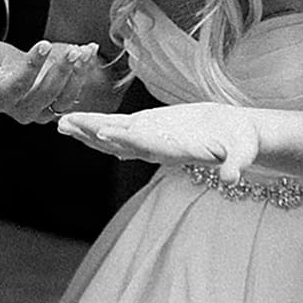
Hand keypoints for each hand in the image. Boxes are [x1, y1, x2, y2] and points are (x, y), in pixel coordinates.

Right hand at [0, 39, 99, 124]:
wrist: (8, 69)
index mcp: (2, 99)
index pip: (19, 85)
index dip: (32, 65)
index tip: (43, 45)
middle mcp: (22, 110)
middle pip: (46, 93)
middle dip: (61, 69)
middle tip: (72, 51)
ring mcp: (42, 112)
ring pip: (64, 97)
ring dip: (77, 73)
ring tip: (83, 51)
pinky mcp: (58, 107)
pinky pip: (75, 92)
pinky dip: (84, 72)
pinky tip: (89, 52)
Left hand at [57, 102, 261, 183]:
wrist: (236, 138)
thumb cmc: (242, 143)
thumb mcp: (242, 153)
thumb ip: (236, 165)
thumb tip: (233, 178)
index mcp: (174, 149)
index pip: (145, 144)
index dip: (124, 139)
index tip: (102, 134)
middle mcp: (156, 147)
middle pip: (118, 141)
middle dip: (91, 134)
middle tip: (63, 125)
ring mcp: (150, 139)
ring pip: (113, 135)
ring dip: (87, 129)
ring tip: (60, 123)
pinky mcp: (151, 128)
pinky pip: (120, 127)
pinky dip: (99, 125)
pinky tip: (80, 123)